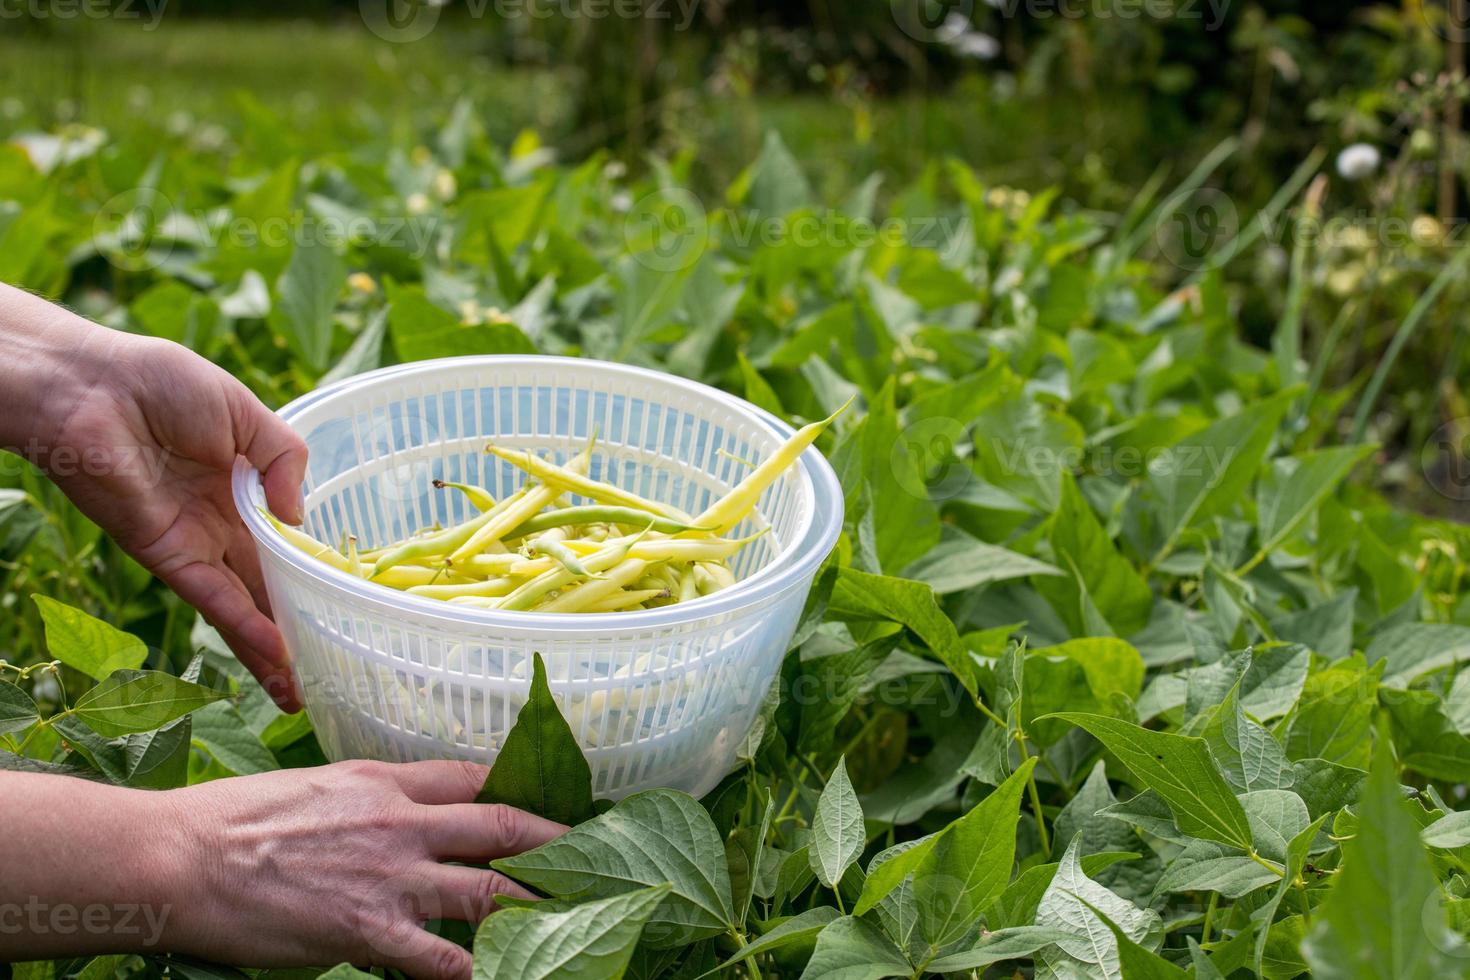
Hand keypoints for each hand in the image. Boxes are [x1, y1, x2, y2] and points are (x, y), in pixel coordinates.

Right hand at [0, 761, 563, 977]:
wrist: (178, 857)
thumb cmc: (233, 821)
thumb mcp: (316, 787)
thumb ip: (371, 798)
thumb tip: (408, 812)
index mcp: (383, 781)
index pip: (474, 777)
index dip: (523, 790)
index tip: (555, 805)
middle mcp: (399, 821)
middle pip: (500, 825)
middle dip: (555, 842)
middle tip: (597, 856)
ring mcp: (388, 877)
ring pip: (487, 889)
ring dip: (538, 905)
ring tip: (581, 917)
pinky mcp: (367, 931)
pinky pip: (440, 957)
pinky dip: (478, 968)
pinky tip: (508, 976)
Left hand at [2, 286, 308, 709]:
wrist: (90, 386)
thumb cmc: (162, 383)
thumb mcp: (247, 413)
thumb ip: (286, 459)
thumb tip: (300, 519)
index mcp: (244, 491)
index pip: (284, 546)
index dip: (313, 577)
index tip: (346, 608)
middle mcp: (221, 527)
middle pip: (266, 588)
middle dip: (296, 629)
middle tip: (331, 671)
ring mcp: (194, 546)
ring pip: (243, 607)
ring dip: (273, 650)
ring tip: (305, 690)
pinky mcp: (167, 556)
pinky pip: (213, 599)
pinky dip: (245, 626)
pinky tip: (277, 654)